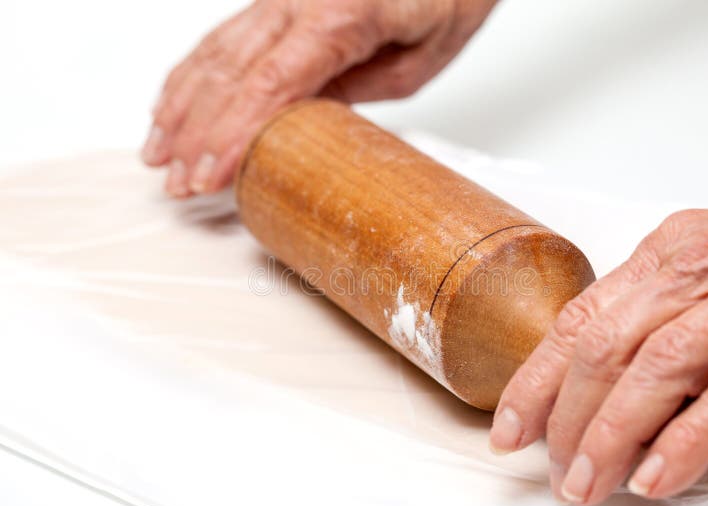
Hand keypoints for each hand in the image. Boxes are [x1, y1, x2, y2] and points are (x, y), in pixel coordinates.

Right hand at [140, 0, 496, 197]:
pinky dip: (193, 75)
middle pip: (231, 74)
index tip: (209, 176)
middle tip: (178, 183)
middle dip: (197, 134)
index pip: (269, 85)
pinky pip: (224, 39)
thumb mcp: (415, 63)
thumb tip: (299, 125)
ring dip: (181, 108)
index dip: (231, 136)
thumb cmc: (446, 1)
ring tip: (159, 154)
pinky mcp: (277, 3)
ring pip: (216, 54)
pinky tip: (172, 104)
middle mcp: (298, 1)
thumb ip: (352, 92)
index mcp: (338, 18)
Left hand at [490, 200, 707, 504]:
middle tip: (555, 470)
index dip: (536, 379)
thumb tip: (595, 381)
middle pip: (606, 346)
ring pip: (658, 367)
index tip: (510, 427)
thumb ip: (655, 310)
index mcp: (669, 253)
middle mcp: (700, 269)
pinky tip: (657, 475)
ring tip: (589, 482)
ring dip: (613, 433)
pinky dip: (690, 437)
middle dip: (567, 416)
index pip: (580, 319)